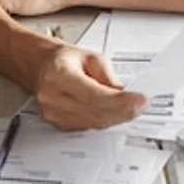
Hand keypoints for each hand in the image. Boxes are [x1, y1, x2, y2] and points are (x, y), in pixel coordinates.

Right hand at [32, 42, 148, 130]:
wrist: (42, 68)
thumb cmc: (65, 60)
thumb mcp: (90, 57)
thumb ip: (107, 75)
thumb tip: (122, 94)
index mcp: (58, 75)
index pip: (93, 95)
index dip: (120, 101)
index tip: (140, 100)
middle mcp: (52, 97)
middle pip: (95, 112)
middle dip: (124, 111)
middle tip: (142, 105)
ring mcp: (53, 114)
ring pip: (94, 123)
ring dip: (117, 117)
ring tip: (133, 108)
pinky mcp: (58, 125)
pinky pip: (88, 127)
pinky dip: (106, 121)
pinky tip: (117, 113)